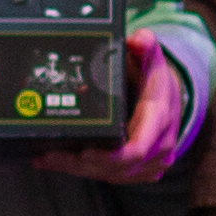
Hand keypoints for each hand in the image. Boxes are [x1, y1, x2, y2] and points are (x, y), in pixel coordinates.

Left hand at [39, 33, 195, 185]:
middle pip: (116, 167)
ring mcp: (150, 163)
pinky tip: (57, 163)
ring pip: (110, 175)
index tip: (82, 152)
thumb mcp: (151, 57)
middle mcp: (158, 147)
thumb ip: (146, 44)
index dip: (108, 156)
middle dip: (80, 164)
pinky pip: (110, 176)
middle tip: (47, 155)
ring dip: (76, 170)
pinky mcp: (139, 171)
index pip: (137, 149)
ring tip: (45, 158)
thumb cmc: (154, 79)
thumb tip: (139, 39)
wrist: (170, 99)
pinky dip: (84, 171)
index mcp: (159, 119)